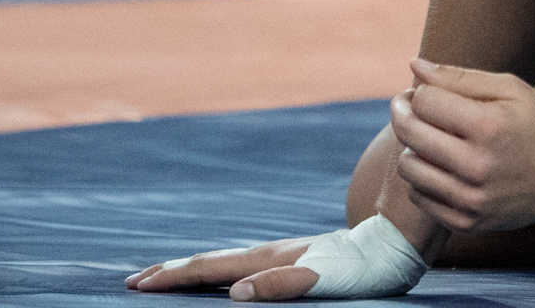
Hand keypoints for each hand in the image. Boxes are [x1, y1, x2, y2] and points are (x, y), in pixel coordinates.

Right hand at [126, 216, 422, 298]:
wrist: (399, 241)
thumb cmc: (366, 268)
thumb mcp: (329, 279)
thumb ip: (285, 284)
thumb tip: (235, 293)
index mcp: (271, 259)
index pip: (212, 267)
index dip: (175, 277)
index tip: (139, 283)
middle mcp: (272, 253)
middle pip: (213, 262)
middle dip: (174, 272)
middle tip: (136, 280)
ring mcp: (285, 254)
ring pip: (229, 261)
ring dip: (196, 270)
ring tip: (168, 276)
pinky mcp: (300, 259)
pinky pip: (249, 266)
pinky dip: (224, 272)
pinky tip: (226, 280)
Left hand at [386, 57, 534, 238]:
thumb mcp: (511, 90)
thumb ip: (460, 77)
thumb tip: (414, 66)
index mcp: (489, 126)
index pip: (424, 101)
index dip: (419, 91)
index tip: (424, 91)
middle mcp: (476, 165)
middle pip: (409, 133)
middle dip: (403, 113)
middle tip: (410, 107)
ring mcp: (469, 198)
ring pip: (408, 167)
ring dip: (413, 149)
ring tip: (434, 140)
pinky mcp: (465, 222)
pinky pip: (418, 197)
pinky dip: (424, 179)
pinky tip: (443, 167)